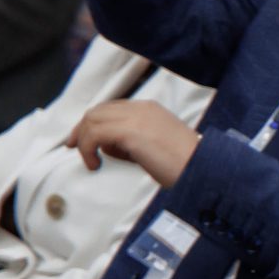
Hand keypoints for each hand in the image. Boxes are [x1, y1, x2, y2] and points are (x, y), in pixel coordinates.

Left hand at [67, 99, 201, 187]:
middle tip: (73, 147)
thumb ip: (133, 142)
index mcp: (150, 109)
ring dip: (84, 141)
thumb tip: (109, 147)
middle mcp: (142, 108)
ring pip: (92, 119)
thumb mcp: (156, 147)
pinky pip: (94, 134)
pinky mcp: (131, 132)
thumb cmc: (185, 166)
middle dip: (81, 129)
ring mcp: (136, 118)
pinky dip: (87, 148)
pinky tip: (95, 164)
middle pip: (97, 111)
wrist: (204, 170)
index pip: (111, 108)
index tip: (82, 140)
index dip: (92, 123)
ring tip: (91, 161)